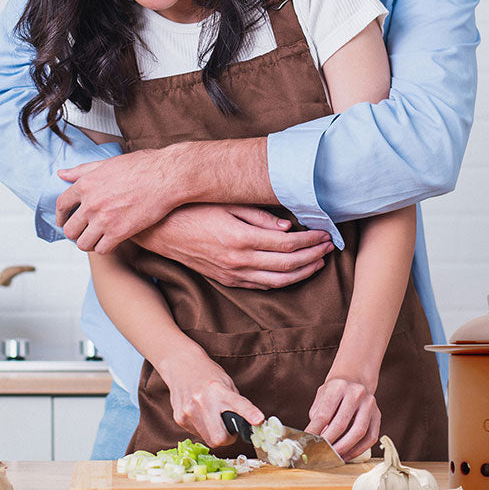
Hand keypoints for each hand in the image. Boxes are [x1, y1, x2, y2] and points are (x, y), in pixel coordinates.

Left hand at [56, 147, 189, 251]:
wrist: (167, 177)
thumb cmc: (142, 166)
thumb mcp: (109, 163)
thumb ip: (83, 170)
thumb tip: (62, 174)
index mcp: (86, 184)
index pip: (61, 205)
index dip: (60, 216)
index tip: (63, 220)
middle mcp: (91, 203)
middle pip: (70, 229)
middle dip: (74, 233)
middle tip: (82, 233)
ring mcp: (104, 219)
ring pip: (83, 243)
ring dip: (88, 243)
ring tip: (95, 240)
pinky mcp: (119, 232)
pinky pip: (101, 249)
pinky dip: (104, 248)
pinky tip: (111, 242)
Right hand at [134, 204, 333, 288]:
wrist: (159, 229)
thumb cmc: (192, 208)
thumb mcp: (226, 203)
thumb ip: (258, 215)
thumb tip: (288, 226)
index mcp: (240, 239)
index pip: (287, 245)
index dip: (310, 240)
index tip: (325, 233)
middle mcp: (238, 261)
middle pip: (287, 266)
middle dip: (312, 256)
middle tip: (329, 246)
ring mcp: (231, 274)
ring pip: (277, 281)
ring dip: (302, 273)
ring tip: (318, 261)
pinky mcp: (225, 279)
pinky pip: (260, 286)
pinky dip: (281, 282)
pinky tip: (292, 274)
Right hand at [159, 350, 263, 447]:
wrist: (180, 364)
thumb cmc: (207, 374)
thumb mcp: (225, 382)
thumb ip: (235, 402)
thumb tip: (246, 424)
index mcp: (219, 389)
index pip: (238, 404)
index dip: (249, 413)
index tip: (259, 420)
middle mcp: (203, 401)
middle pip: (219, 438)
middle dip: (227, 438)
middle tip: (228, 430)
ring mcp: (189, 411)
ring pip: (208, 439)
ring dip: (213, 434)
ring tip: (211, 418)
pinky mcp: (179, 418)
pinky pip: (197, 434)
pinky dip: (202, 429)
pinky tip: (199, 415)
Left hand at [306, 376, 380, 461]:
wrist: (354, 379)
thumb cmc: (334, 391)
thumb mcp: (322, 396)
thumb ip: (317, 416)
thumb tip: (313, 439)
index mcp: (338, 386)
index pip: (324, 414)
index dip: (314, 432)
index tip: (307, 444)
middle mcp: (356, 393)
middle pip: (341, 424)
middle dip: (329, 443)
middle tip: (319, 453)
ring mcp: (369, 404)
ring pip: (358, 432)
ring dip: (344, 448)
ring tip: (332, 456)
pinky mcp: (377, 415)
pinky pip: (370, 437)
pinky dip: (358, 450)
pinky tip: (347, 455)